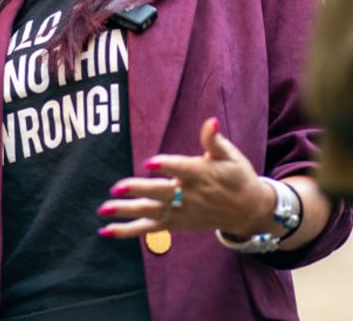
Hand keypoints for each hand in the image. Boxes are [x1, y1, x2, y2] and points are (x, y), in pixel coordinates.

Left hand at [96, 117, 273, 238]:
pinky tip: (106, 231)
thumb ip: (214, 141)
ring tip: (104, 208)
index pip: (181, 169)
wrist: (248, 210)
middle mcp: (190, 196)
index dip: (166, 166)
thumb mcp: (230, 156)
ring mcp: (182, 212)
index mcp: (202, 174)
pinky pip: (149, 228)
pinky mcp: (176, 224)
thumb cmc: (237, 177)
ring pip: (151, 213)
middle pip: (161, 193)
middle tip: (117, 188)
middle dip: (138, 191)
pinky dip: (128, 231)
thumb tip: (211, 121)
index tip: (150, 162)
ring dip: (126, 212)